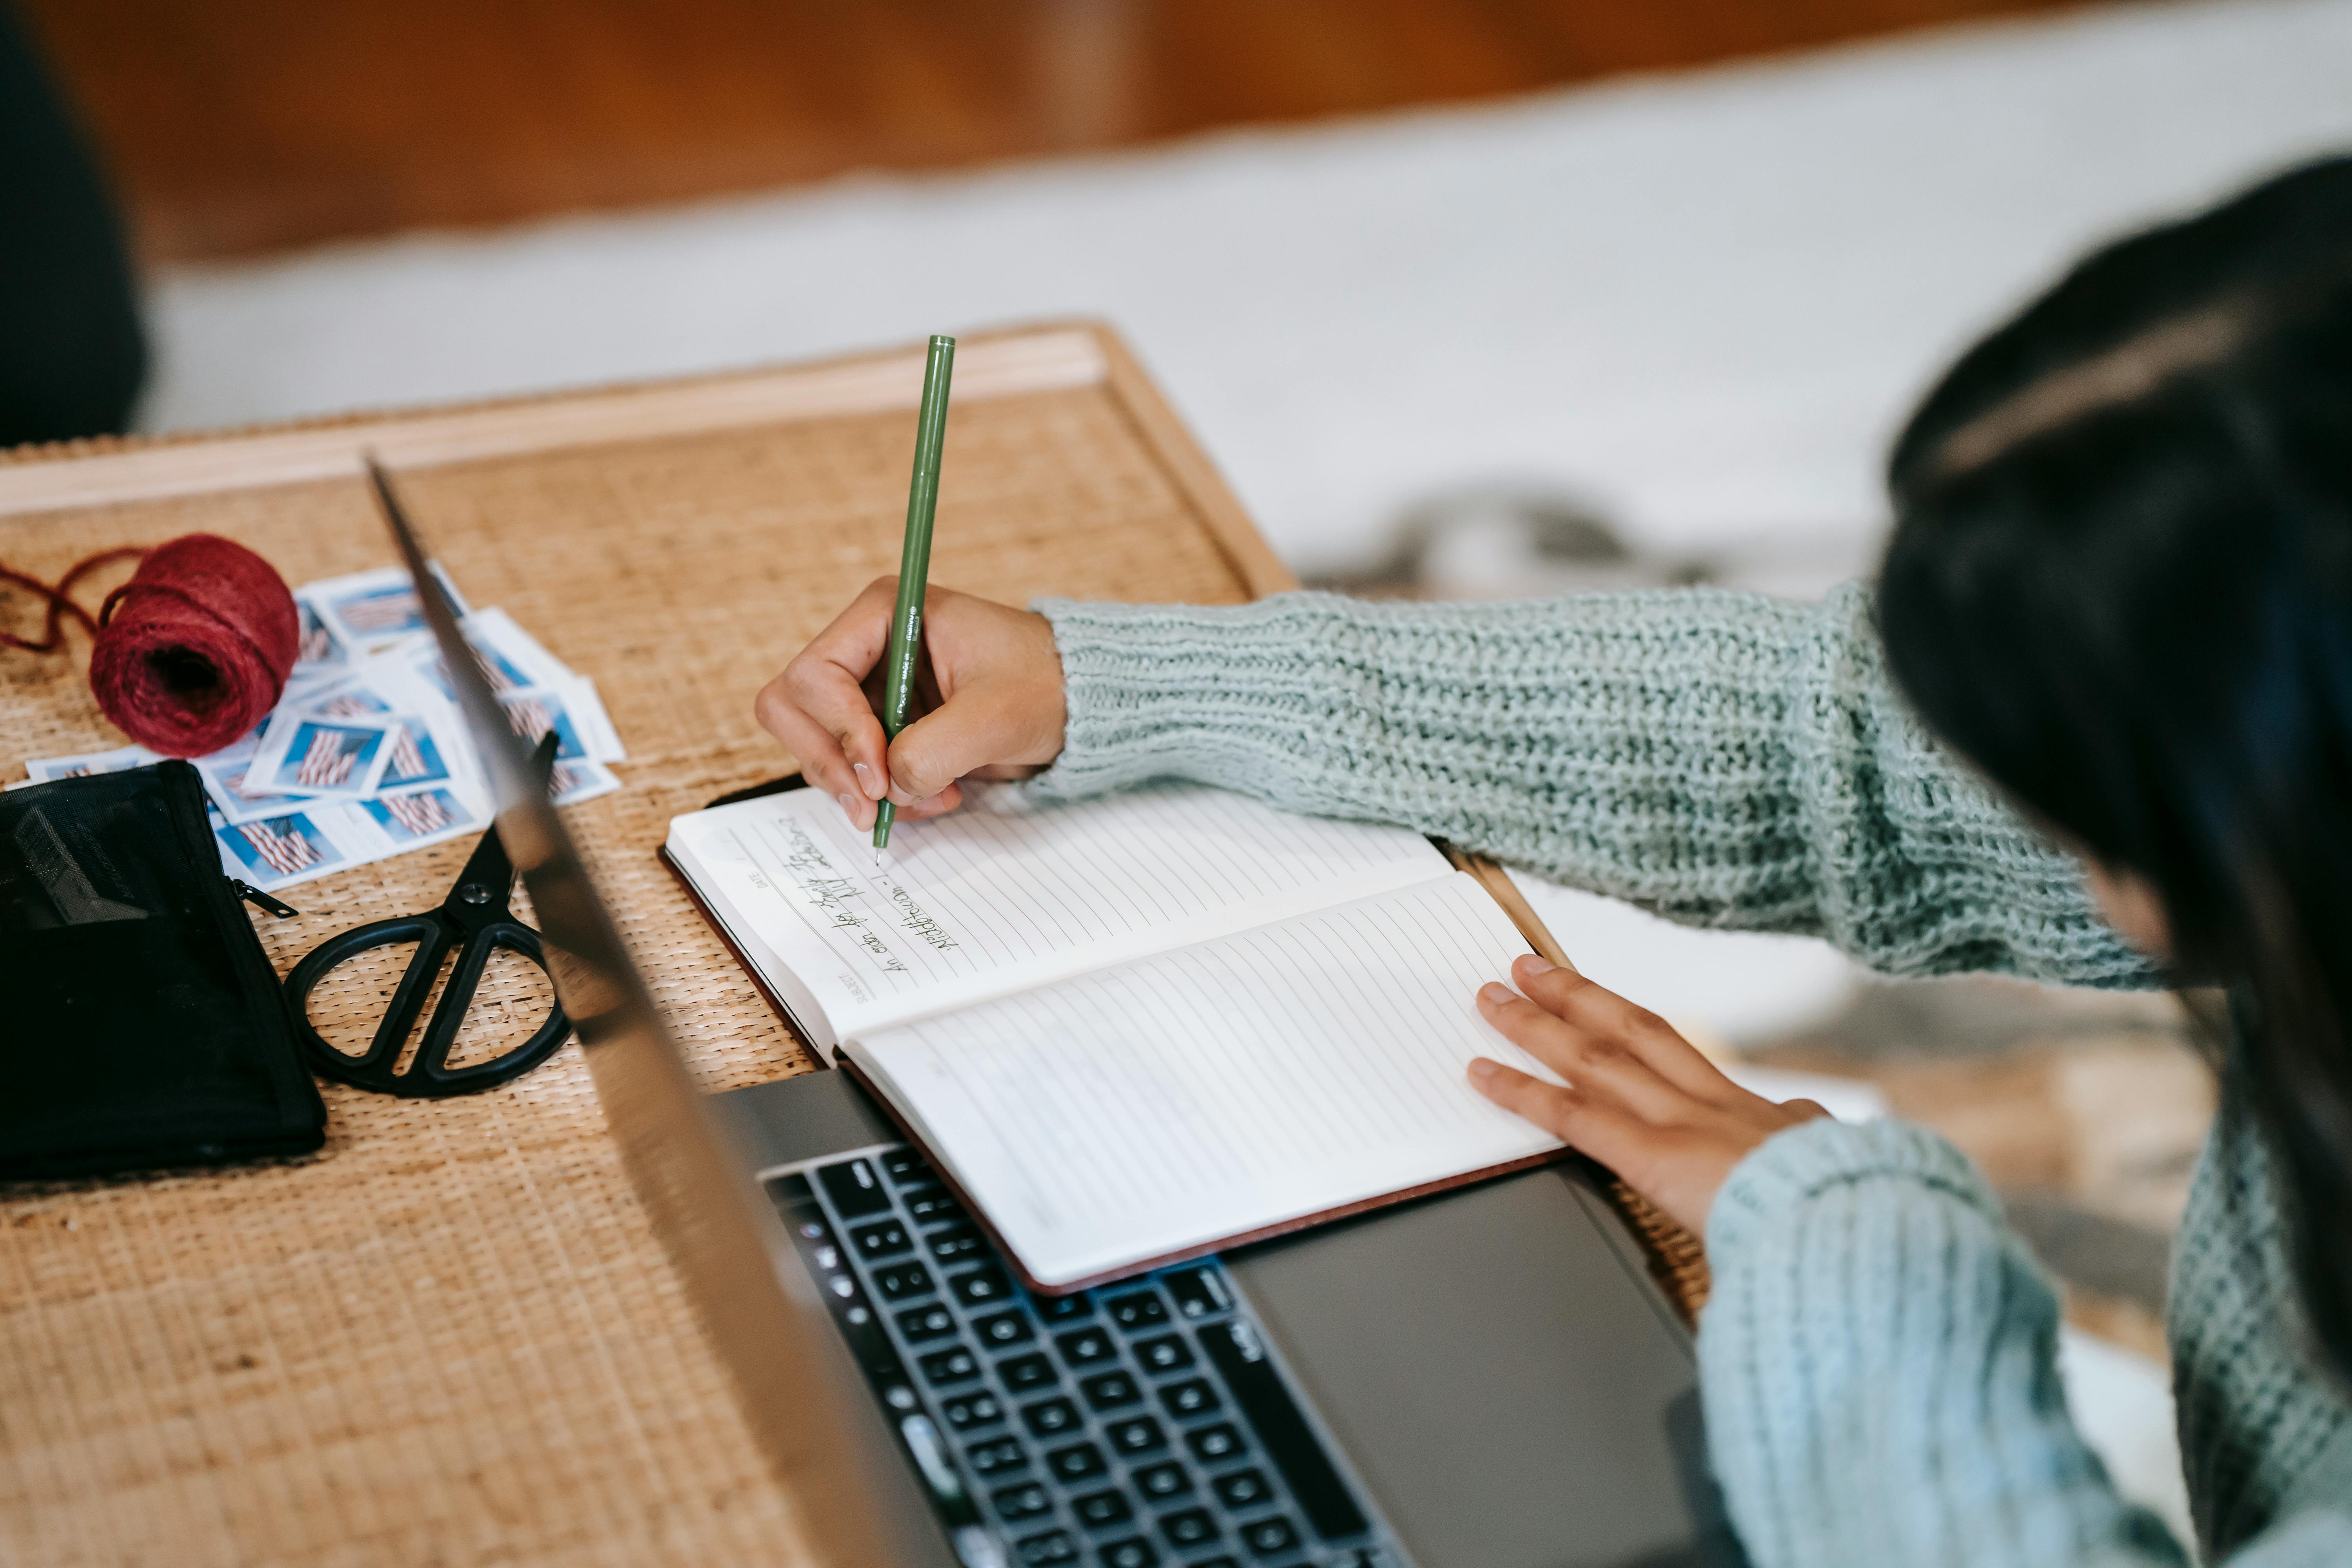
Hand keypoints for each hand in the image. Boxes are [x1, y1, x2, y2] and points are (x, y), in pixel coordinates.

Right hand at [755, 578, 1067, 829]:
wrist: (1077, 702)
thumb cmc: (1045, 685)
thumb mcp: (995, 717)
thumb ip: (933, 750)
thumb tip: (887, 786)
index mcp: (886, 613)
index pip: (815, 674)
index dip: (839, 731)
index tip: (881, 776)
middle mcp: (865, 646)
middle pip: (793, 710)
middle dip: (832, 765)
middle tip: (876, 808)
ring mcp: (868, 688)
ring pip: (816, 746)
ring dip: (862, 789)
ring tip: (929, 798)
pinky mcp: (880, 726)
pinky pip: (849, 770)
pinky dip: (881, 795)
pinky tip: (930, 797)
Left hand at [1470, 954, 1829, 1235]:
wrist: (1869, 1229)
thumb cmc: (1862, 1218)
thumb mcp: (1839, 1171)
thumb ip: (1809, 1146)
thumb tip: (1810, 1125)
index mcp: (1758, 1117)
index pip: (1678, 1056)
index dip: (1629, 1022)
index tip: (1600, 1005)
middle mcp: (1714, 1105)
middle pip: (1633, 1032)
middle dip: (1578, 997)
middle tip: (1532, 969)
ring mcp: (1684, 1124)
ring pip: (1596, 1056)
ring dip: (1539, 1024)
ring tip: (1494, 997)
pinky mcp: (1658, 1157)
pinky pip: (1575, 1116)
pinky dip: (1523, 1091)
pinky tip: (1482, 1072)